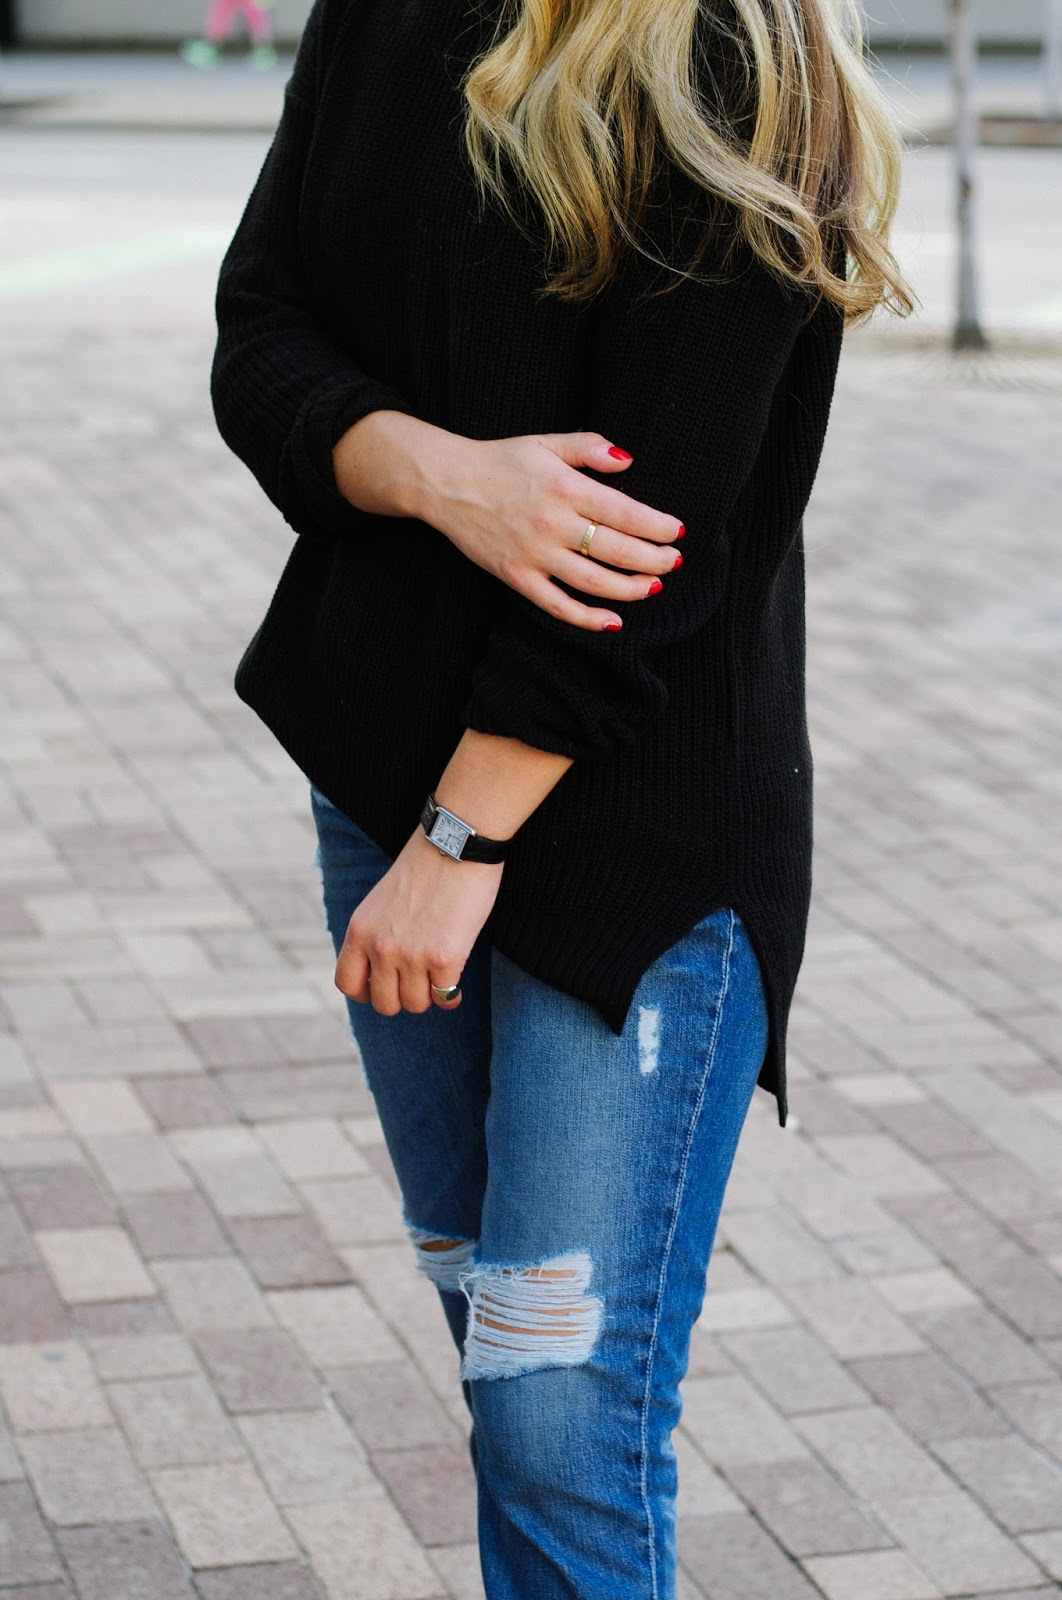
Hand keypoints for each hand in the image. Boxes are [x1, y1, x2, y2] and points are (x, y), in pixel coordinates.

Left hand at [334, 827, 501, 1014]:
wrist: (456, 843)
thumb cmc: (425, 867)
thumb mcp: (381, 901)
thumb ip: (375, 933)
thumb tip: (382, 971)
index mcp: (360, 930)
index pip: (347, 984)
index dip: (367, 993)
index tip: (385, 985)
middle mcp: (380, 946)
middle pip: (384, 1003)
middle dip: (402, 998)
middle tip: (417, 983)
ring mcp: (411, 955)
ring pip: (416, 1004)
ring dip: (429, 997)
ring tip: (438, 980)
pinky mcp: (444, 958)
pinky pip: (445, 997)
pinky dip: (452, 997)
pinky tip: (456, 985)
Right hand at [424, 430, 683, 631]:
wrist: (446, 482)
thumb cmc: (501, 461)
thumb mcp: (546, 443)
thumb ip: (589, 448)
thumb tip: (628, 460)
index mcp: (564, 487)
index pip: (625, 512)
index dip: (657, 526)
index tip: (677, 533)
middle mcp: (552, 523)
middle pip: (616, 549)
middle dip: (654, 560)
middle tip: (674, 562)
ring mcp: (533, 553)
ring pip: (593, 581)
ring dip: (630, 589)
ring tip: (652, 587)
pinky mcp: (516, 576)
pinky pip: (557, 605)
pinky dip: (587, 618)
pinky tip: (613, 621)